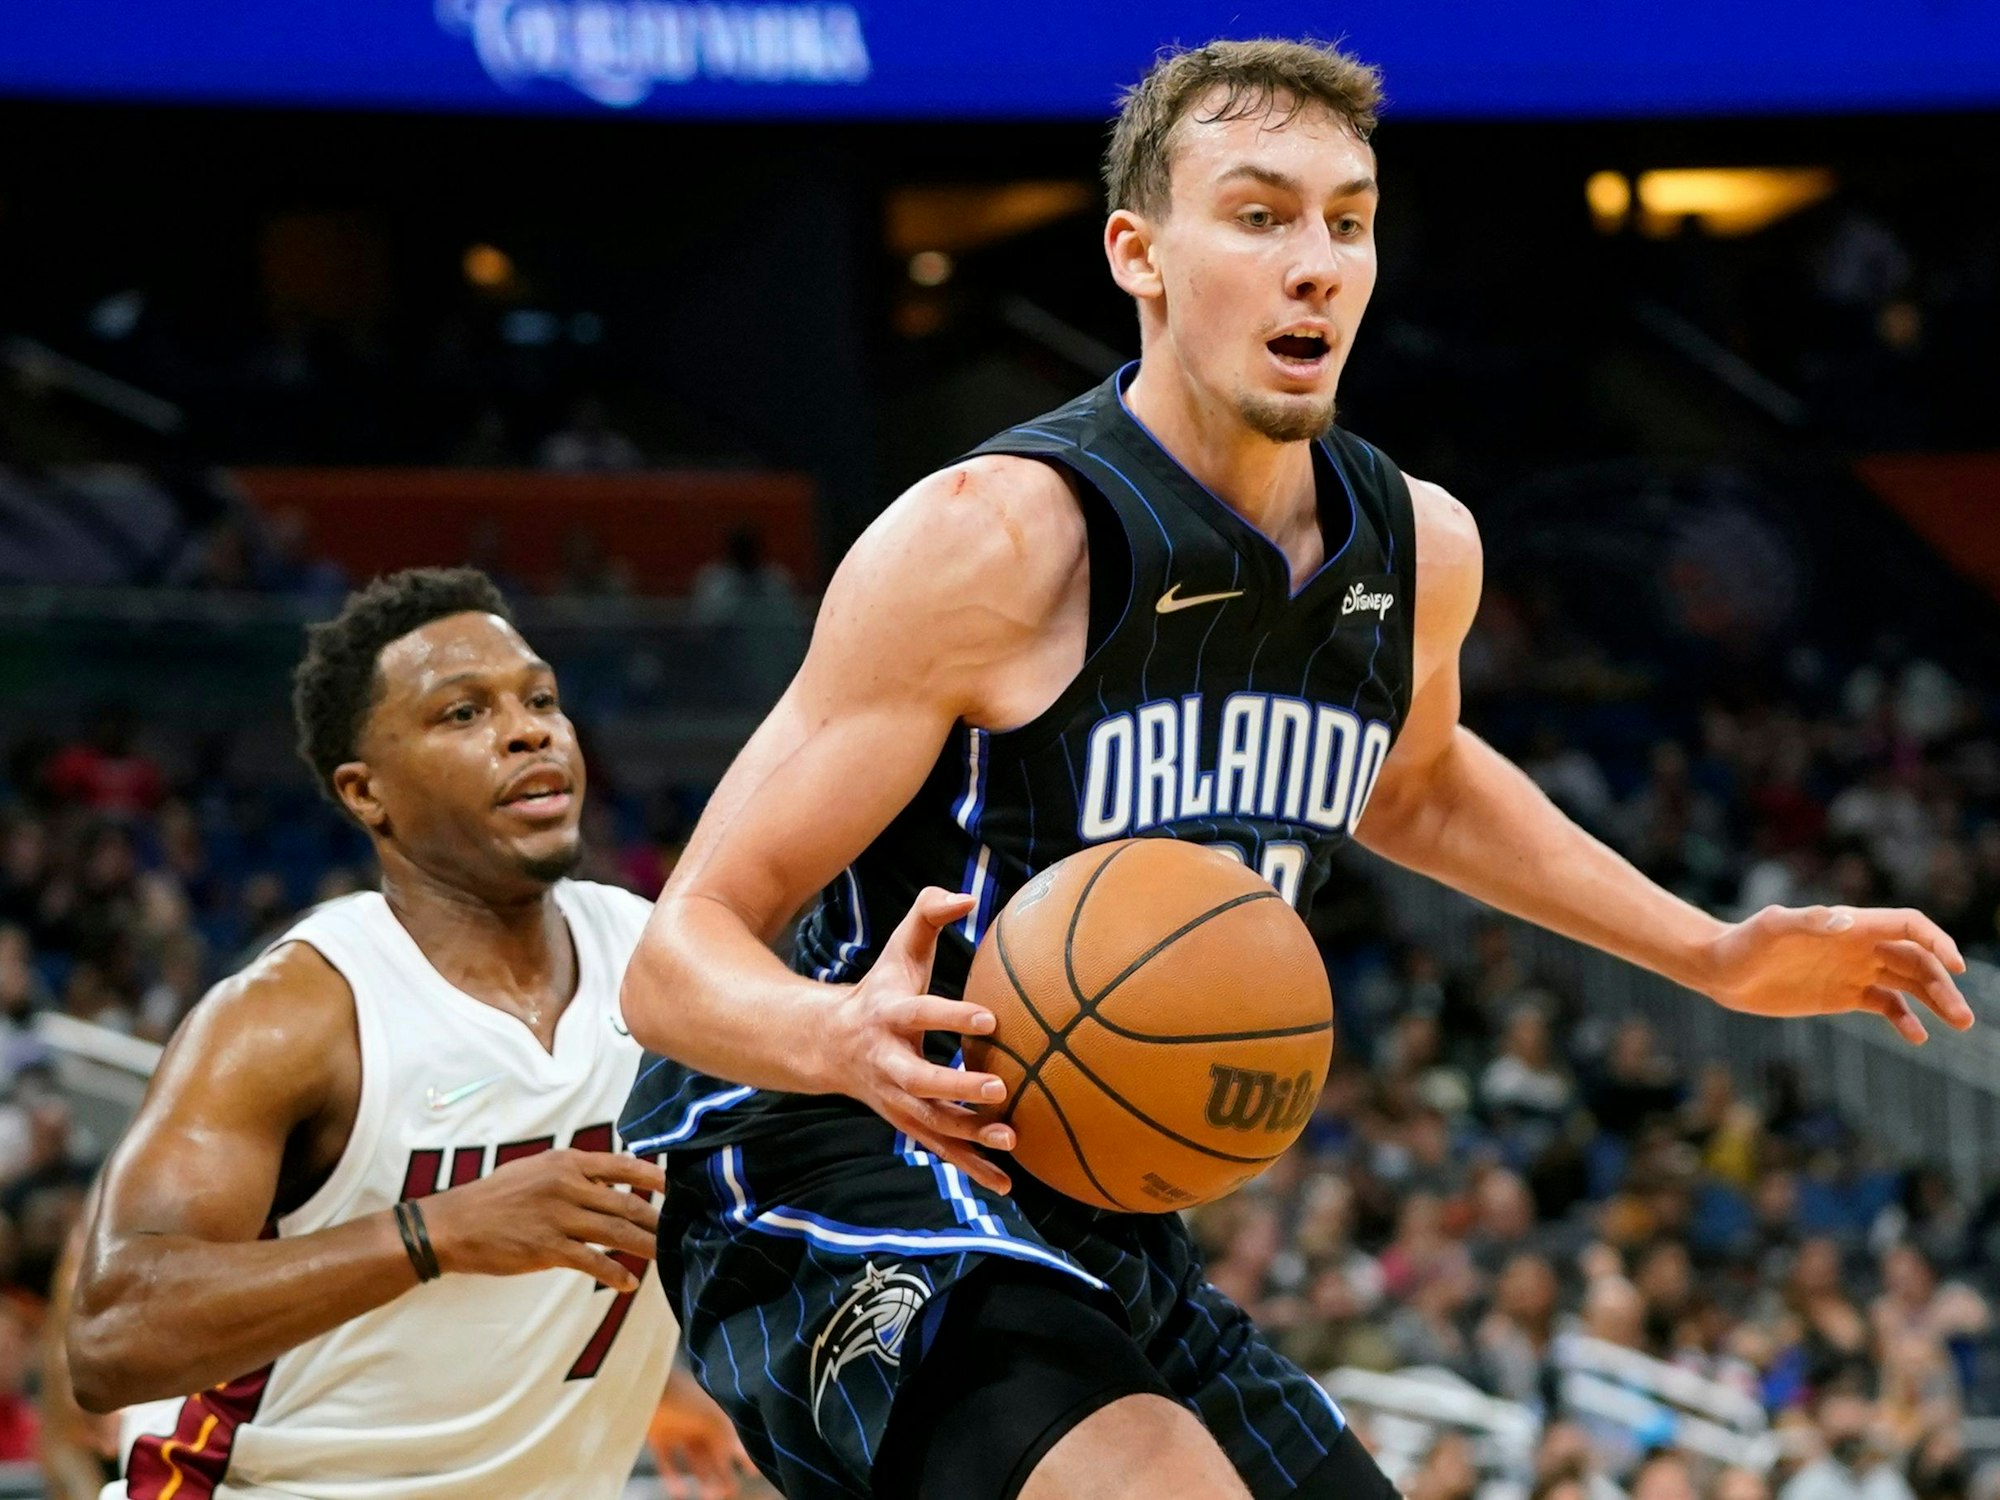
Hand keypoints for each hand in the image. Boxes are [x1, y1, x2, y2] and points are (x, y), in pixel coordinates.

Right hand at [423, 1149, 663, 1290]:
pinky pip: (591, 1262)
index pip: (621, 1165)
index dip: (652, 1176)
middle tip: (679, 1230)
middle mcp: (566, 1185)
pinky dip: (614, 1274)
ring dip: (646, 1247)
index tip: (675, 1187)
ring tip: (667, 1257)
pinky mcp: (548, 1248)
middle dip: (656, 1219)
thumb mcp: (536, 1170)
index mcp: (566, 1162)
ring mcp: (558, 1217)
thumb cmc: (496, 1197)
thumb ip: (573, 1175)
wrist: (455, 1224)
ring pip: (616, 1233)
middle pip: (625, 1203)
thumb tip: (609, 1185)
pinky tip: (629, 1284)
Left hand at [652, 1365, 756, 1499]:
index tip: (754, 1473)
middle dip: (722, 1473)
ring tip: (707, 1497)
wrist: (646, 1386)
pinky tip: (679, 1492)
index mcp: (714, 1412)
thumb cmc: (682, 1397)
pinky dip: (673, 1477)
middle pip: (714, 1452)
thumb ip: (726, 1436)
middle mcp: (698, 1421)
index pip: (734, 1435)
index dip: (744, 1453)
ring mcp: (678, 1428)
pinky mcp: (658, 1436)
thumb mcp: (711, 1418)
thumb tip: (740, 1454)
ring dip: (702, 1478)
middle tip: (728, 1494)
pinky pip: (667, 1460)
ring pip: (694, 1460)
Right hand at [819, 886, 1014, 1194]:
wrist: (829, 1045)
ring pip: (932, 1122)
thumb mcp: (898, 949)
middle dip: (957, 1086)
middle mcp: (889, 1062)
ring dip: (970, 1135)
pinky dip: (971, 1168)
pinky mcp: (909, 1123)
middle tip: (998, 1085)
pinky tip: (1006, 1184)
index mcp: (889, 1015)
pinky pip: (941, 1149)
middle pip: (920, 1080)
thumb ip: (928, 913)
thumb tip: (968, 895)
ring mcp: (897, 1098)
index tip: (990, 1019)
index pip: (920, 1014)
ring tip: (1012, 1138)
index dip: (951, 1017)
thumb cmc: (881, 989)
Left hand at [1703, 904, 1972, 1043]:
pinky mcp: (1844, 995)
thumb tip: (1844, 922)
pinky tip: (1917, 1036)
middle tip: (1963, 1017)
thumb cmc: (1743, 942)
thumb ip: (1806, 921)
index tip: (1954, 966)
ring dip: (1937, 1001)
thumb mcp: (1771, 928)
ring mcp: (1854, 971)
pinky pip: (1886, 1005)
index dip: (1935, 941)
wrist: (1721, 970)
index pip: (1908, 926)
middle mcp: (1859, 946)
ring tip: (1960, 1024)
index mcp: (1851, 925)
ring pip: (1909, 984)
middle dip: (1944, 983)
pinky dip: (1906, 1019)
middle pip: (1917, 959)